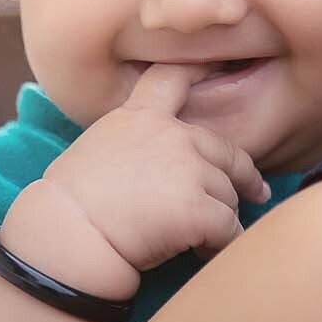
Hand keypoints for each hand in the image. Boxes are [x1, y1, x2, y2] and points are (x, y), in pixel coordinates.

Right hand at [1, 64, 269, 298]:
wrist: (66, 235)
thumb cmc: (67, 203)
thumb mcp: (96, 149)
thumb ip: (132, 143)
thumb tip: (152, 167)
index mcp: (139, 117)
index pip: (172, 79)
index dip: (200, 71)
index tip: (220, 67)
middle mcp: (171, 136)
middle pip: (225, 150)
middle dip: (243, 175)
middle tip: (254, 192)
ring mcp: (188, 170)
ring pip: (228, 196)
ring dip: (222, 218)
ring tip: (202, 241)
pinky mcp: (198, 208)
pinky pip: (229, 229)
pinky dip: (221, 245)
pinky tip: (202, 254)